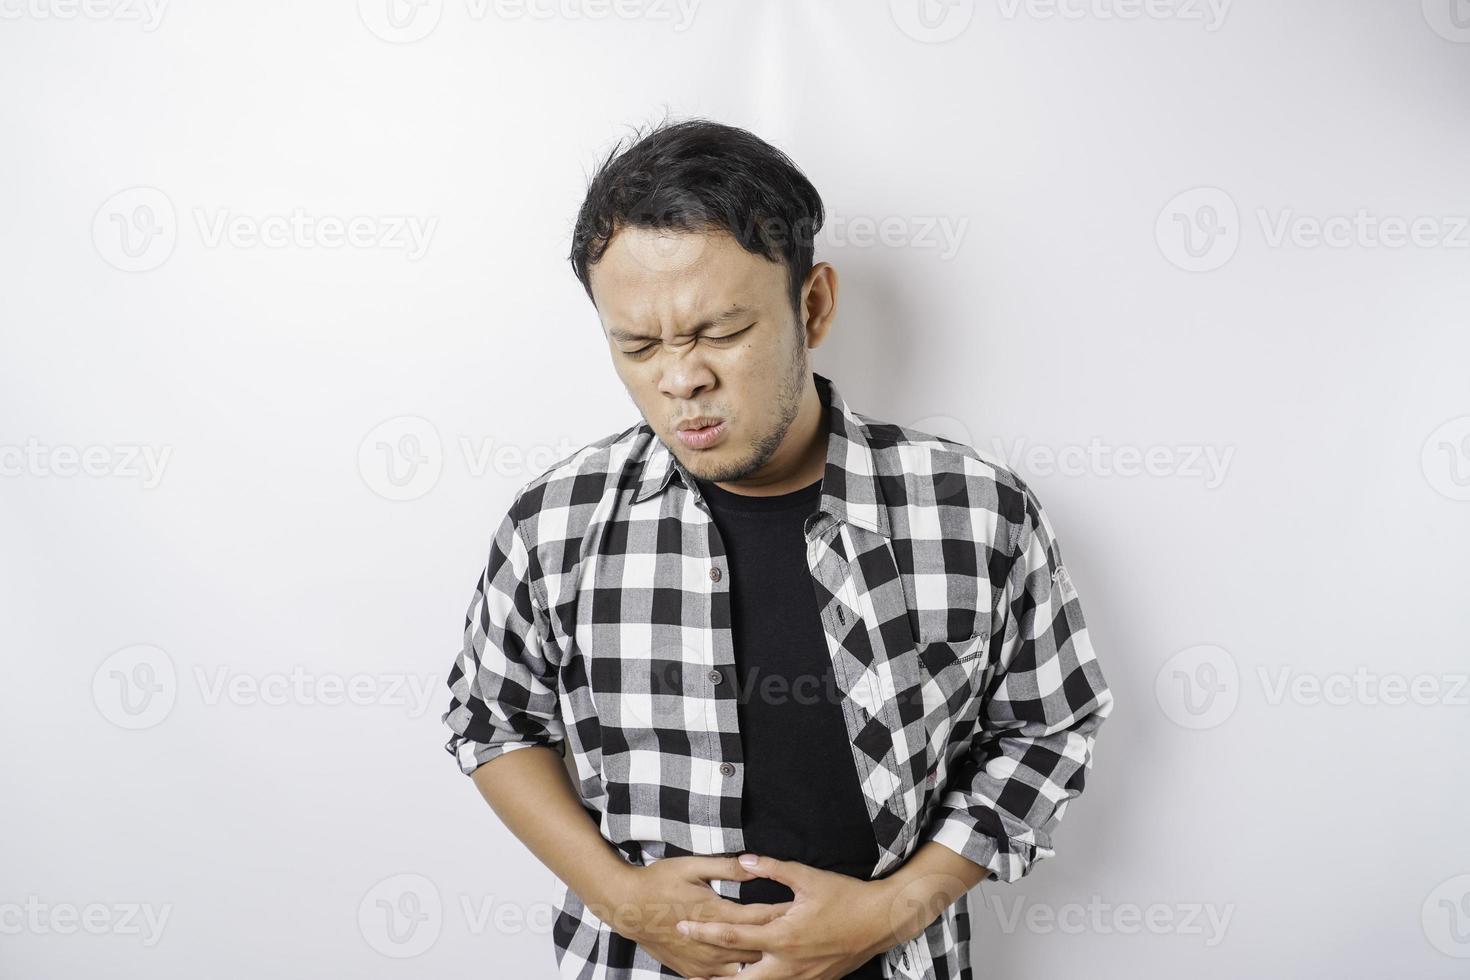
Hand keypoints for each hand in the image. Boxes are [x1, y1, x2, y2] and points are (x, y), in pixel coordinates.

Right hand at [588, 855, 791, 978]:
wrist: (627, 907)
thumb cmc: (659, 881)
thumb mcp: (692, 866)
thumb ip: (727, 867)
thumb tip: (754, 862)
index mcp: (717, 913)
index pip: (761, 916)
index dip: (785, 913)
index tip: (803, 909)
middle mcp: (713, 943)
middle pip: (758, 946)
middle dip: (780, 939)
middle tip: (802, 934)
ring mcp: (703, 961)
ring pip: (744, 968)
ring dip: (762, 960)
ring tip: (784, 955)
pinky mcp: (693, 971)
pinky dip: (741, 976)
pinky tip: (756, 972)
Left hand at [674, 853, 902, 979]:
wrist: (881, 921)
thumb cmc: (846, 897)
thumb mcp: (808, 878)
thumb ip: (773, 868)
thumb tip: (744, 860)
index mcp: (782, 936)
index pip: (733, 936)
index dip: (704, 931)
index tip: (682, 926)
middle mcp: (788, 963)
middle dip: (713, 978)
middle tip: (688, 973)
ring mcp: (801, 977)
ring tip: (712, 979)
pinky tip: (751, 978)